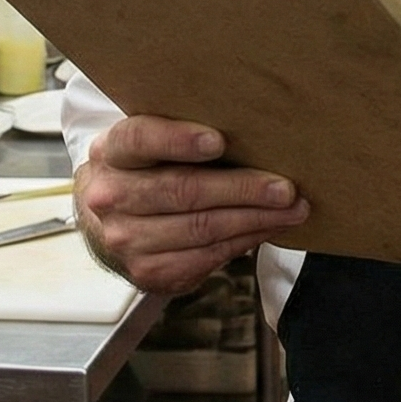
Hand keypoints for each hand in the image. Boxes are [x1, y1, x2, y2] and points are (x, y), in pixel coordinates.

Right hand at [76, 116, 309, 292]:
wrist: (108, 223)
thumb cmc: (145, 173)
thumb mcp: (147, 146)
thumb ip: (181, 135)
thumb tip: (253, 131)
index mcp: (111, 153)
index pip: (139, 140)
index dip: (178, 140)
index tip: (219, 140)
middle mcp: (110, 197)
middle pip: (182, 190)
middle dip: (241, 189)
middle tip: (285, 187)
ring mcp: (126, 239)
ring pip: (202, 228)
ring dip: (255, 219)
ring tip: (292, 209)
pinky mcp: (148, 271)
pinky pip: (207, 256)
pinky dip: (244, 240)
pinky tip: (267, 227)